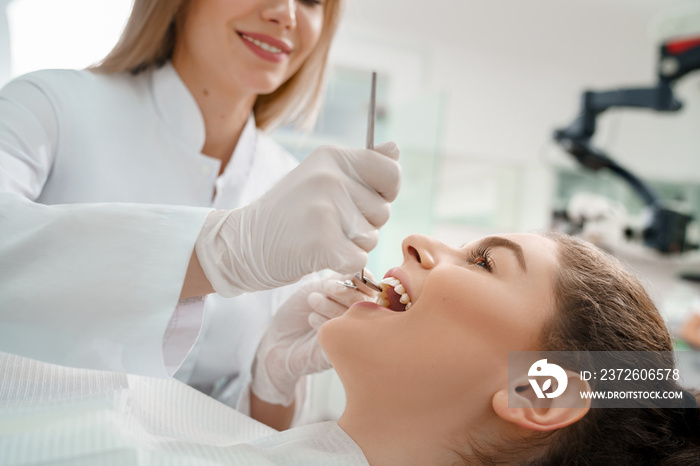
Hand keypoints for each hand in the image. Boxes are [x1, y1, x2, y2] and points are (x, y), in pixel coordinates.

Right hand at [195, 143, 399, 296]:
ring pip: (372, 237)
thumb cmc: (287, 213)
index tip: (361, 202)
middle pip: (383, 211)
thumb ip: (361, 165)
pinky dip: (342, 265)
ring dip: (351, 245)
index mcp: (333, 157)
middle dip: (362, 224)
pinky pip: (358, 260)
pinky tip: (317, 256)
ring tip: (318, 238)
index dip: (384, 194)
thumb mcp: (320, 177)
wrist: (241, 244)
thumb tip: (395, 149)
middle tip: (325, 224)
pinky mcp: (322, 242)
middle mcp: (331, 177)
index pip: (391, 173)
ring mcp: (326, 209)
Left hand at [250, 274, 374, 405]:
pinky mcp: (344, 355)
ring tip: (313, 300)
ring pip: (353, 318)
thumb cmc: (300, 309)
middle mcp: (361, 319)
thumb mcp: (320, 285)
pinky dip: (326, 323)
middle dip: (345, 291)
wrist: (279, 339)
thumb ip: (342, 279)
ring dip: (330, 304)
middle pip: (367, 302)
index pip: (373, 288)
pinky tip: (313, 320)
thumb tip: (361, 273)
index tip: (345, 277)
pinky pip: (342, 337)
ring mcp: (353, 337)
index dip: (363, 281)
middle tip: (326, 288)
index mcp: (359, 299)